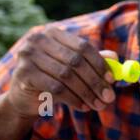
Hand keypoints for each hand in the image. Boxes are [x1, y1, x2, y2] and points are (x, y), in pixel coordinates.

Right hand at [1, 30, 116, 117]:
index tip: (112, 80)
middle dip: (95, 82)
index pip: (83, 46)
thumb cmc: (54, 78)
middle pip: (76, 61)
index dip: (100, 64)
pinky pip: (55, 88)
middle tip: (109, 98)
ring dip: (86, 93)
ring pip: (66, 76)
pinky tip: (83, 106)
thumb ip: (92, 60)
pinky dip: (73, 99)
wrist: (25, 96)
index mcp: (53, 33)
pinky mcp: (23, 73)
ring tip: (98, 105)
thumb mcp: (74, 67)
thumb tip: (115, 57)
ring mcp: (27, 55)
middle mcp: (38, 40)